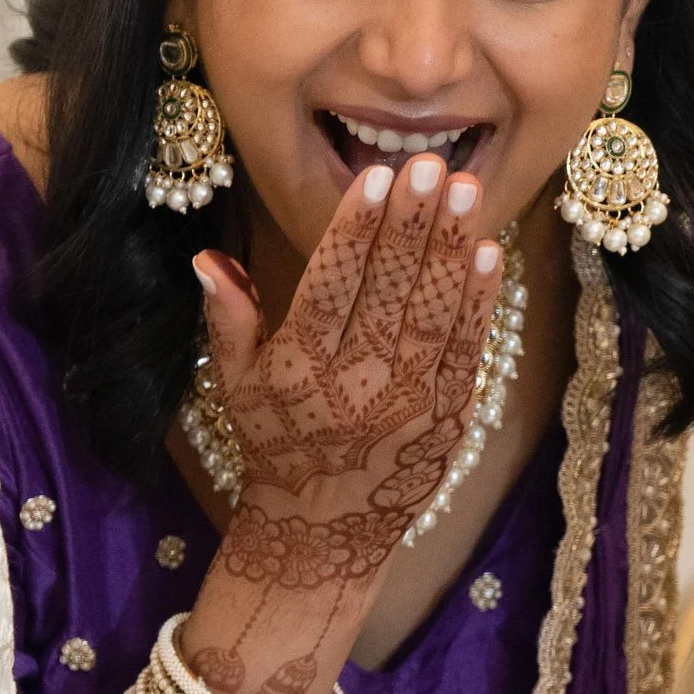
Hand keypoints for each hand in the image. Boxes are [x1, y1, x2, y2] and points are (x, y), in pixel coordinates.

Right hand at [185, 154, 504, 693]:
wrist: (326, 528)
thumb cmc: (278, 443)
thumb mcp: (236, 384)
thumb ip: (228, 317)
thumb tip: (207, 256)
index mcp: (300, 366)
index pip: (330, 285)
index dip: (354, 230)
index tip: (375, 178)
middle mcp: (356, 383)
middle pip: (389, 289)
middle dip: (412, 222)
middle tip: (433, 165)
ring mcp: (409, 401)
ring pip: (434, 312)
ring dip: (452, 247)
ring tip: (465, 189)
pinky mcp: (449, 416)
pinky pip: (467, 350)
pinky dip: (478, 302)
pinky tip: (487, 253)